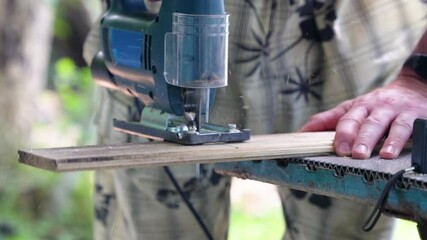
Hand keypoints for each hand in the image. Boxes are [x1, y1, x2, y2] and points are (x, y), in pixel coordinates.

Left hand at [300, 70, 426, 158]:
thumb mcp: (354, 108)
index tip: (329, 146)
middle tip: (346, 152)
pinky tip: (393, 152)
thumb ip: (328, 120)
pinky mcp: (414, 117)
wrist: (416, 87)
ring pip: (382, 125)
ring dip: (375, 140)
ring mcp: (394, 112)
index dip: (336, 133)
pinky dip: (399, 141)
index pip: (343, 118)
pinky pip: (408, 128)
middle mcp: (374, 108)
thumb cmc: (379, 104)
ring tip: (370, 155)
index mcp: (358, 107)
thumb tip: (302, 132)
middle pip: (361, 121)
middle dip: (353, 137)